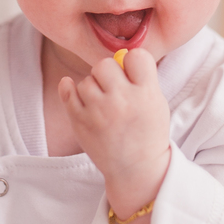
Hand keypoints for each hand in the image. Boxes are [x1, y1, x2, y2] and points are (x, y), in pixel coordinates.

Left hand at [58, 48, 170, 204]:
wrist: (136, 169)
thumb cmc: (147, 132)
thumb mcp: (156, 103)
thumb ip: (141, 78)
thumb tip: (120, 54)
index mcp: (146, 93)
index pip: (136, 56)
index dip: (132, 62)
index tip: (131, 73)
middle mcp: (122, 100)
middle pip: (104, 64)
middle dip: (108, 74)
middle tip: (113, 89)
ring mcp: (98, 112)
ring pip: (86, 80)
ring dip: (92, 88)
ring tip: (102, 105)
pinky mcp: (79, 122)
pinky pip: (67, 91)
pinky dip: (70, 90)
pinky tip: (79, 95)